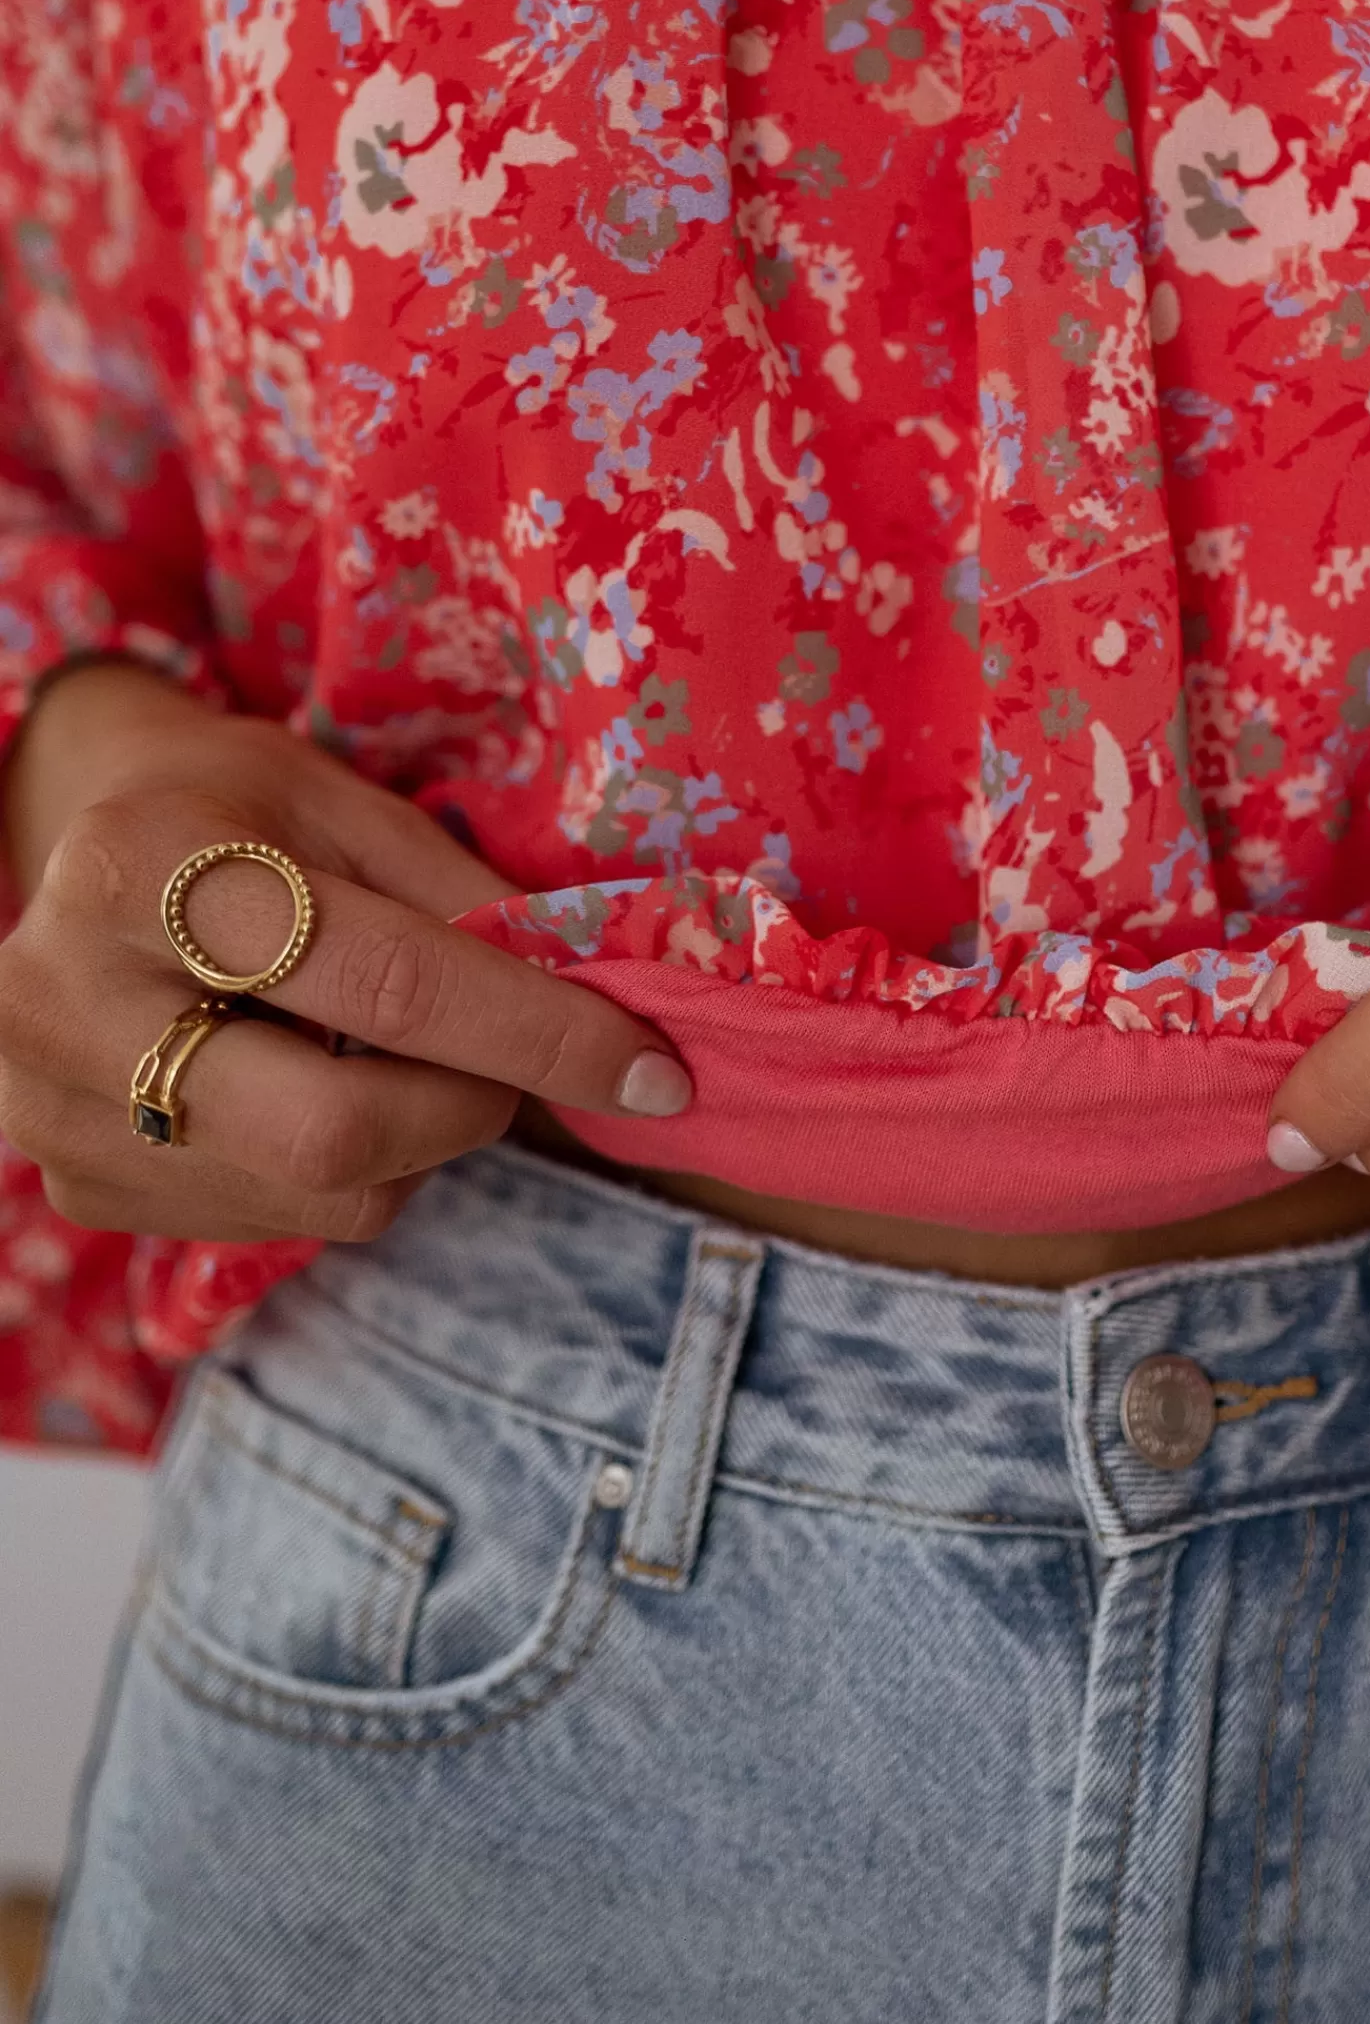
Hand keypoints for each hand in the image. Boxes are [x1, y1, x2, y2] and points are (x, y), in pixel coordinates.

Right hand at [0, 661, 690, 1243]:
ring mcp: (61, 1114)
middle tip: (515, 1061)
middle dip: (473, 1103)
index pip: (384, 982)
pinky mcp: (83, 1191)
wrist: (82, 849)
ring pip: (325, 1194)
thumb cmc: (234, 810)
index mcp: (145, 870)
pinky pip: (282, 1220)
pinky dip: (350, 1165)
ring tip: (391, 1051)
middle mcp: (74, 1003)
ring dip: (419, 1138)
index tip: (653, 1068)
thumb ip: (466, 896)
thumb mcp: (346, 803)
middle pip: (337, 1131)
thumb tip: (603, 991)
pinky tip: (312, 1079)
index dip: (537, 1033)